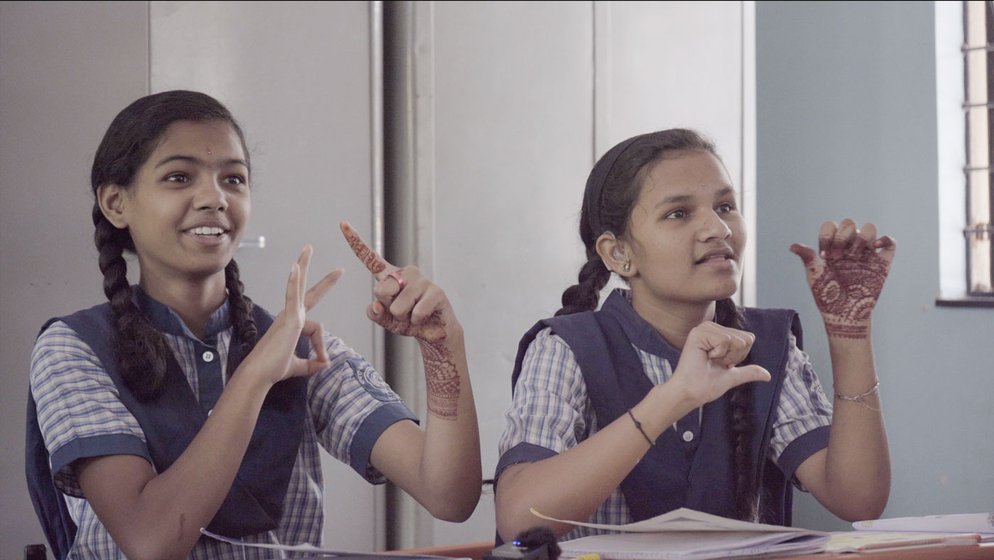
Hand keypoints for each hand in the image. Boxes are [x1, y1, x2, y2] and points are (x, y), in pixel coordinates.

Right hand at [242, 245, 341, 383]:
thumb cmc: (273, 369)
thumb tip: (326, 363)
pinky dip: (293, 281)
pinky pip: (292, 295)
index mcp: (292, 324)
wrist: (260, 374)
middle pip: (304, 289)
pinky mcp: (289, 318)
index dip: (321, 346)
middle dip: (315, 274)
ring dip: (303, 266)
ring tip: (308, 248)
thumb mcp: (299, 366)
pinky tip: (295, 267)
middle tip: (319, 255)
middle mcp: (290, 316)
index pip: (316, 328)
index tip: (323, 360)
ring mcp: (290, 315)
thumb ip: (312, 364)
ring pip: (298, 286)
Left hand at [340, 221, 454, 342]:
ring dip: (404, 318)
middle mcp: (406, 273)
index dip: (356, 242)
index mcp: (390, 275)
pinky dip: (416, 321)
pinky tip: (424, 317)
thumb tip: (376, 305)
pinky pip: (415, 313)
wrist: (433, 333)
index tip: (343, 223)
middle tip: (403, 312)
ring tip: (415, 315)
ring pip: (397, 307)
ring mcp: (422, 280)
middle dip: (388, 308)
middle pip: (380, 291)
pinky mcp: (436, 291)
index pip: (370, 258)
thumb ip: (375, 313)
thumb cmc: (408, 322)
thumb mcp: (386, 320)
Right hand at [670, 322, 770, 405]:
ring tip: (708, 361)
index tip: (722, 365)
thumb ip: (748, 372)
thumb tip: (767, 375)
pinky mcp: (698, 332)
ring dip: (726, 356)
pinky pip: (725, 340)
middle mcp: (711, 327)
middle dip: (735, 357)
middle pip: (746, 338)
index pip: (748, 339)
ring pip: (736, 339)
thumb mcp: (732, 377)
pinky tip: (704, 357)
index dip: (740, 356)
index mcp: (718, 333)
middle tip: (714, 363)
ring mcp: (704, 328)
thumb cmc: (705, 386)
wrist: (690, 393)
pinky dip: (718, 354)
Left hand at [790, 219, 895, 338]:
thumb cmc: (827, 297)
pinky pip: (889, 243)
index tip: (825, 256)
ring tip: (854, 257)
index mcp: (832, 248)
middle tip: (838, 258)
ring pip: (869, 228)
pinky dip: (884, 239)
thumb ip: (808, 257)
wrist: (844, 315)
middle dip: (842, 237)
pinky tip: (874, 249)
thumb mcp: (814, 275)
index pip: (830, 226)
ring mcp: (866, 254)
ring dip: (861, 238)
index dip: (827, 236)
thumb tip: (792, 246)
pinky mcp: (882, 264)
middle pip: (849, 223)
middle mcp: (849, 247)